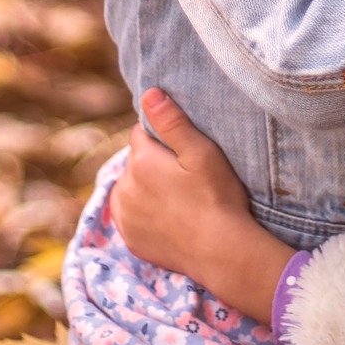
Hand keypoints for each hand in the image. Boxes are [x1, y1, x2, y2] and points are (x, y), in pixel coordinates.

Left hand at [111, 89, 296, 322]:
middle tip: (185, 176)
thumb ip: (172, 122)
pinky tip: (167, 216)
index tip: (183, 152)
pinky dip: (142, 211)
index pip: (141, 133)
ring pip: (129, 187)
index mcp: (141, 161)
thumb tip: (148, 93)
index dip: (162, 138)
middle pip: (134, 161)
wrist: (221, 251)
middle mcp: (124, 187)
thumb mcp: (201, 152)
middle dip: (153, 162)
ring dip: (144, 187)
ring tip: (178, 197)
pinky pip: (129, 214)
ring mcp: (124, 216)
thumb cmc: (217, 197)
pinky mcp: (130, 238)